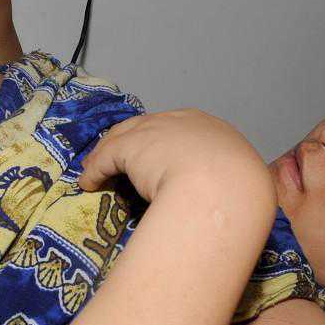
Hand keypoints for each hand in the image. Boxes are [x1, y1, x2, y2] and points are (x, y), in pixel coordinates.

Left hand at [78, 109, 274, 207]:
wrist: (223, 185)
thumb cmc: (236, 189)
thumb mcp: (237, 183)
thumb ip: (223, 185)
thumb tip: (219, 202)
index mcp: (212, 130)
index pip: (179, 131)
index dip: (163, 144)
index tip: (154, 159)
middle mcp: (181, 122)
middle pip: (147, 127)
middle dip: (130, 142)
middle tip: (116, 160)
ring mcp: (155, 131)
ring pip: (123, 139)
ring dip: (107, 155)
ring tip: (94, 170)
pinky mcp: (130, 147)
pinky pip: (107, 158)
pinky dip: (95, 171)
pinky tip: (88, 184)